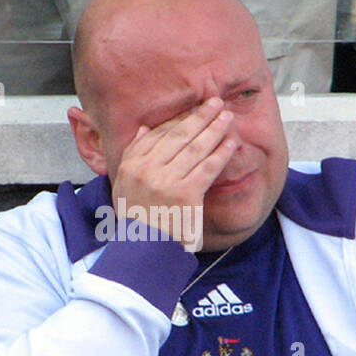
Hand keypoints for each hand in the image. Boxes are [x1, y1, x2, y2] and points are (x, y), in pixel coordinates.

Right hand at [110, 97, 237, 250]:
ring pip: (195, 148)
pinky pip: (207, 168)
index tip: (194, 108)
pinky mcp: (185, 195)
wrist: (143, 252)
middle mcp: (145, 170)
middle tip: (216, 102)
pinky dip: (221, 153)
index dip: (180, 118)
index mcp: (130, 165)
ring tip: (227, 117)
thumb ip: (133, 155)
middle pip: (178, 135)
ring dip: (214, 129)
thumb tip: (146, 128)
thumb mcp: (123, 186)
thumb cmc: (137, 221)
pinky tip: (231, 142)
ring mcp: (165, 182)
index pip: (158, 134)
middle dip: (200, 116)